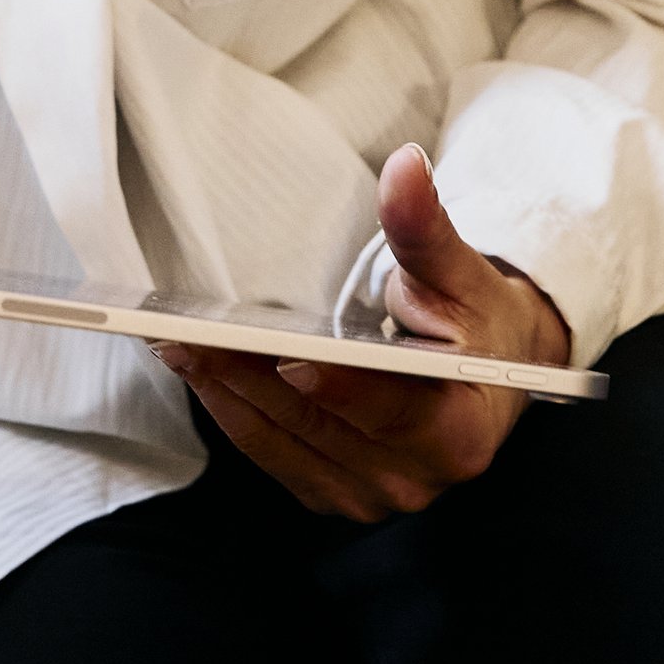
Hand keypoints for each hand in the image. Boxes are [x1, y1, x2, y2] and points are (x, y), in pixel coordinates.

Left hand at [156, 144, 572, 521]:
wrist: (486, 376)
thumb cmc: (477, 323)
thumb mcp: (461, 272)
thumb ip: (425, 227)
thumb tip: (406, 168)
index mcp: (460, 434)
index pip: (392, 412)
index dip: (341, 388)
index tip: (291, 358)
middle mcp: (415, 479)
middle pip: (318, 427)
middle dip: (252, 378)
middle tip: (194, 335)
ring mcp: (370, 495)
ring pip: (281, 444)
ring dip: (226, 394)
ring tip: (178, 345)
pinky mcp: (334, 492)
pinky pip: (270, 454)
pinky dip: (233, 412)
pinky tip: (200, 370)